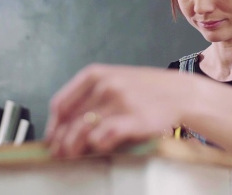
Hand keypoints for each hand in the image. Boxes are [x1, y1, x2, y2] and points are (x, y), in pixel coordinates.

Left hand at [43, 64, 195, 157]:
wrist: (180, 93)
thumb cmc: (144, 90)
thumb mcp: (114, 79)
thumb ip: (89, 96)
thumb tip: (62, 123)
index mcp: (95, 74)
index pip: (60, 104)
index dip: (53, 125)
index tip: (52, 138)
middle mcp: (105, 85)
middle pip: (70, 121)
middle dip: (60, 141)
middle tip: (58, 154)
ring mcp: (119, 102)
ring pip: (83, 130)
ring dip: (73, 147)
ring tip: (72, 156)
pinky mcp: (133, 119)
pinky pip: (105, 136)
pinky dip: (96, 144)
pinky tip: (97, 147)